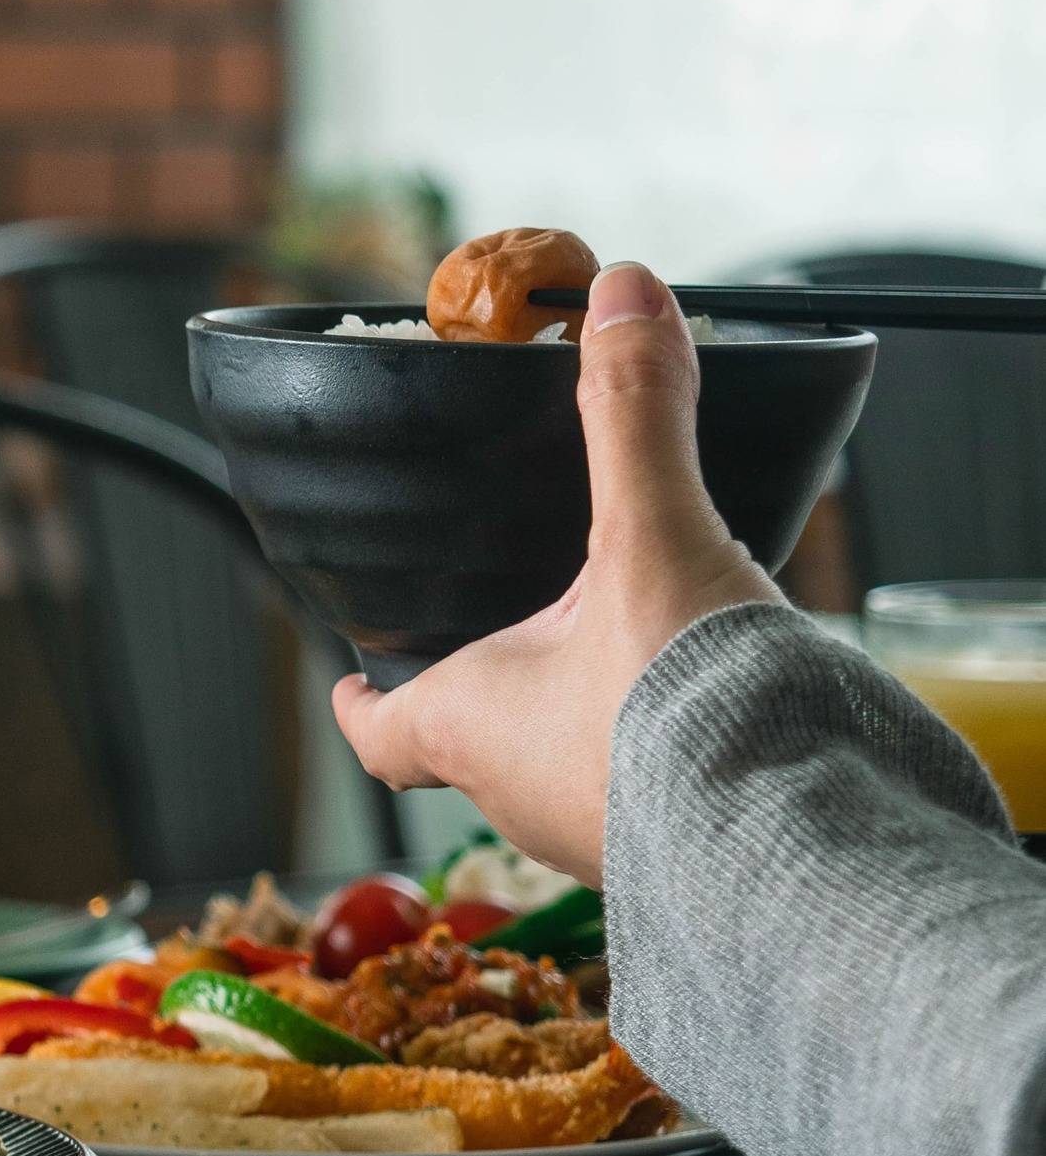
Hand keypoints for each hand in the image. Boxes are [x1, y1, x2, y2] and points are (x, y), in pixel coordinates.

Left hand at [330, 262, 776, 884]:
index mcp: (469, 730)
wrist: (806, 850)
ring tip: (627, 652)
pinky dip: (664, 751)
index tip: (348, 676)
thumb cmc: (689, 717)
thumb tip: (623, 297)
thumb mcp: (651, 539)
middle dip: (492, 684)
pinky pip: (650, 800)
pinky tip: (714, 706)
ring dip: (584, 717)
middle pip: (472, 742)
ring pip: (562, 771)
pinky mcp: (685, 857)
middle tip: (518, 624)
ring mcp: (604, 841)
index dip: (359, 699)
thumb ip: (633, 417)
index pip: (379, 733)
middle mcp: (519, 802)